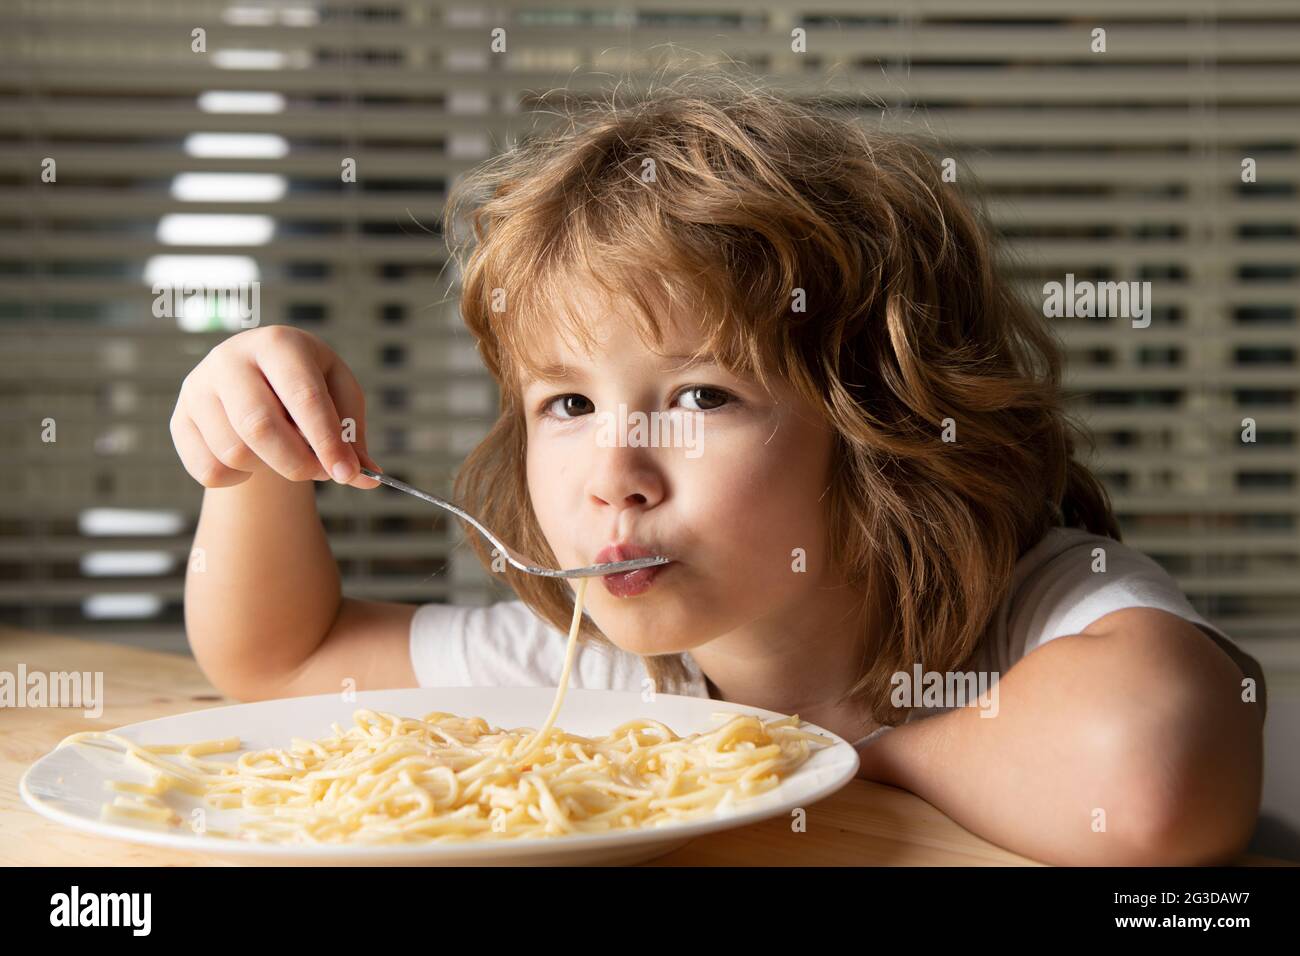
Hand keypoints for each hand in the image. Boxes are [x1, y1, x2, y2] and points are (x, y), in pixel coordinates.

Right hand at [170, 325, 381, 488]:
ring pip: (234, 452)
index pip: (303, 396)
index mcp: (278, 343)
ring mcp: (198, 387)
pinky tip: (253, 458)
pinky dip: (239, 479)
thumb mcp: (339, 397)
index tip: (348, 474)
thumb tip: (368, 477)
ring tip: (284, 452)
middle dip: (298, 462)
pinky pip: (209, 470)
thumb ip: (353, 436)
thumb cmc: (307, 386)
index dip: (327, 440)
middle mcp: (230, 358)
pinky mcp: (179, 419)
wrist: (256, 380)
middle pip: (260, 426)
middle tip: (321, 473)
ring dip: (269, 467)